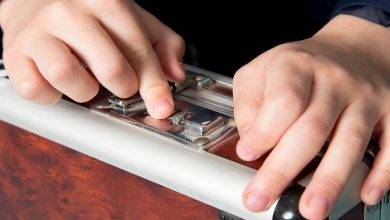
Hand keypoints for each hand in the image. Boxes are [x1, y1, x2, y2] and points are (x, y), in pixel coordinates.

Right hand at [0, 0, 184, 118]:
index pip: (138, 50)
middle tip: (120, 83)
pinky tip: (60, 82)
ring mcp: (38, 31)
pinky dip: (54, 95)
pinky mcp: (15, 53)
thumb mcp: (131, 18)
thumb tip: (175, 73)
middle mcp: (69, 12)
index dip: (154, 85)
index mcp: (105, 1)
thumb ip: (161, 42)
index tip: (163, 106)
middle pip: (111, 68)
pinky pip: (37, 90)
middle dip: (123, 86)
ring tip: (87, 80)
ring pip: (71, 78)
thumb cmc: (88, 13)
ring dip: (87, 91)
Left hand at [233, 15, 389, 218]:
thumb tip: (251, 142)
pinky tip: (365, 193)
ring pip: (349, 141)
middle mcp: (334, 80)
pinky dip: (380, 173)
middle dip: (284, 169)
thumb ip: (249, 104)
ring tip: (311, 209)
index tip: (247, 154)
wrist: (350, 49)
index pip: (284, 101)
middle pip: (311, 128)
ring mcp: (365, 96)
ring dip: (330, 180)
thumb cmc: (301, 65)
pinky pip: (389, 145)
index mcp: (296, 66)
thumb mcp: (261, 71)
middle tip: (262, 197)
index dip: (265, 131)